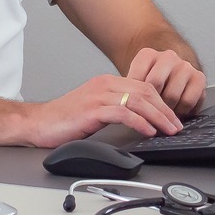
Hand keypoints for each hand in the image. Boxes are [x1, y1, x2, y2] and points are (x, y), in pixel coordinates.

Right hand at [24, 74, 180, 147]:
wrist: (37, 123)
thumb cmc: (63, 120)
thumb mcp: (94, 109)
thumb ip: (114, 109)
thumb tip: (138, 120)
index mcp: (106, 83)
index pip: (143, 87)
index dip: (161, 102)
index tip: (172, 117)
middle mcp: (104, 85)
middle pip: (145, 92)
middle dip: (165, 109)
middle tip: (177, 125)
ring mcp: (98, 96)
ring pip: (138, 101)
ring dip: (158, 116)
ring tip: (169, 130)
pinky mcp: (92, 110)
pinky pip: (123, 113)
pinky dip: (140, 122)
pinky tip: (148, 131)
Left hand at [126, 48, 206, 115]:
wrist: (172, 72)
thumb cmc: (150, 81)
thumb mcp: (135, 81)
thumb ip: (130, 90)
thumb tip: (124, 107)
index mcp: (147, 55)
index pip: (136, 79)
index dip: (135, 97)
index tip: (134, 108)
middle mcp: (167, 57)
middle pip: (155, 85)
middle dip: (151, 104)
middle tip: (149, 113)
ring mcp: (185, 66)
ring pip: (172, 95)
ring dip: (166, 109)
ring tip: (162, 112)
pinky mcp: (199, 77)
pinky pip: (188, 101)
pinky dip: (181, 110)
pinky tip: (176, 110)